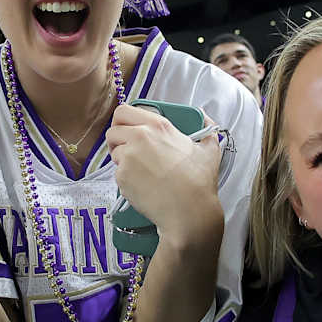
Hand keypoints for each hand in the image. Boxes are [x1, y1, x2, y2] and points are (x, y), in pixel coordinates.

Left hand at [103, 105, 223, 244]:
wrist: (188, 210)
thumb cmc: (199, 181)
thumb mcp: (209, 148)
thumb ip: (205, 127)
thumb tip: (203, 116)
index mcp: (157, 126)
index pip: (124, 111)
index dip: (122, 120)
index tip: (127, 128)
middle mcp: (139, 137)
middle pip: (112, 131)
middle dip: (117, 140)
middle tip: (127, 149)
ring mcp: (128, 158)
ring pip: (114, 154)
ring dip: (122, 160)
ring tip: (141, 170)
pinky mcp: (122, 178)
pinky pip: (117, 174)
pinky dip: (127, 179)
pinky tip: (143, 185)